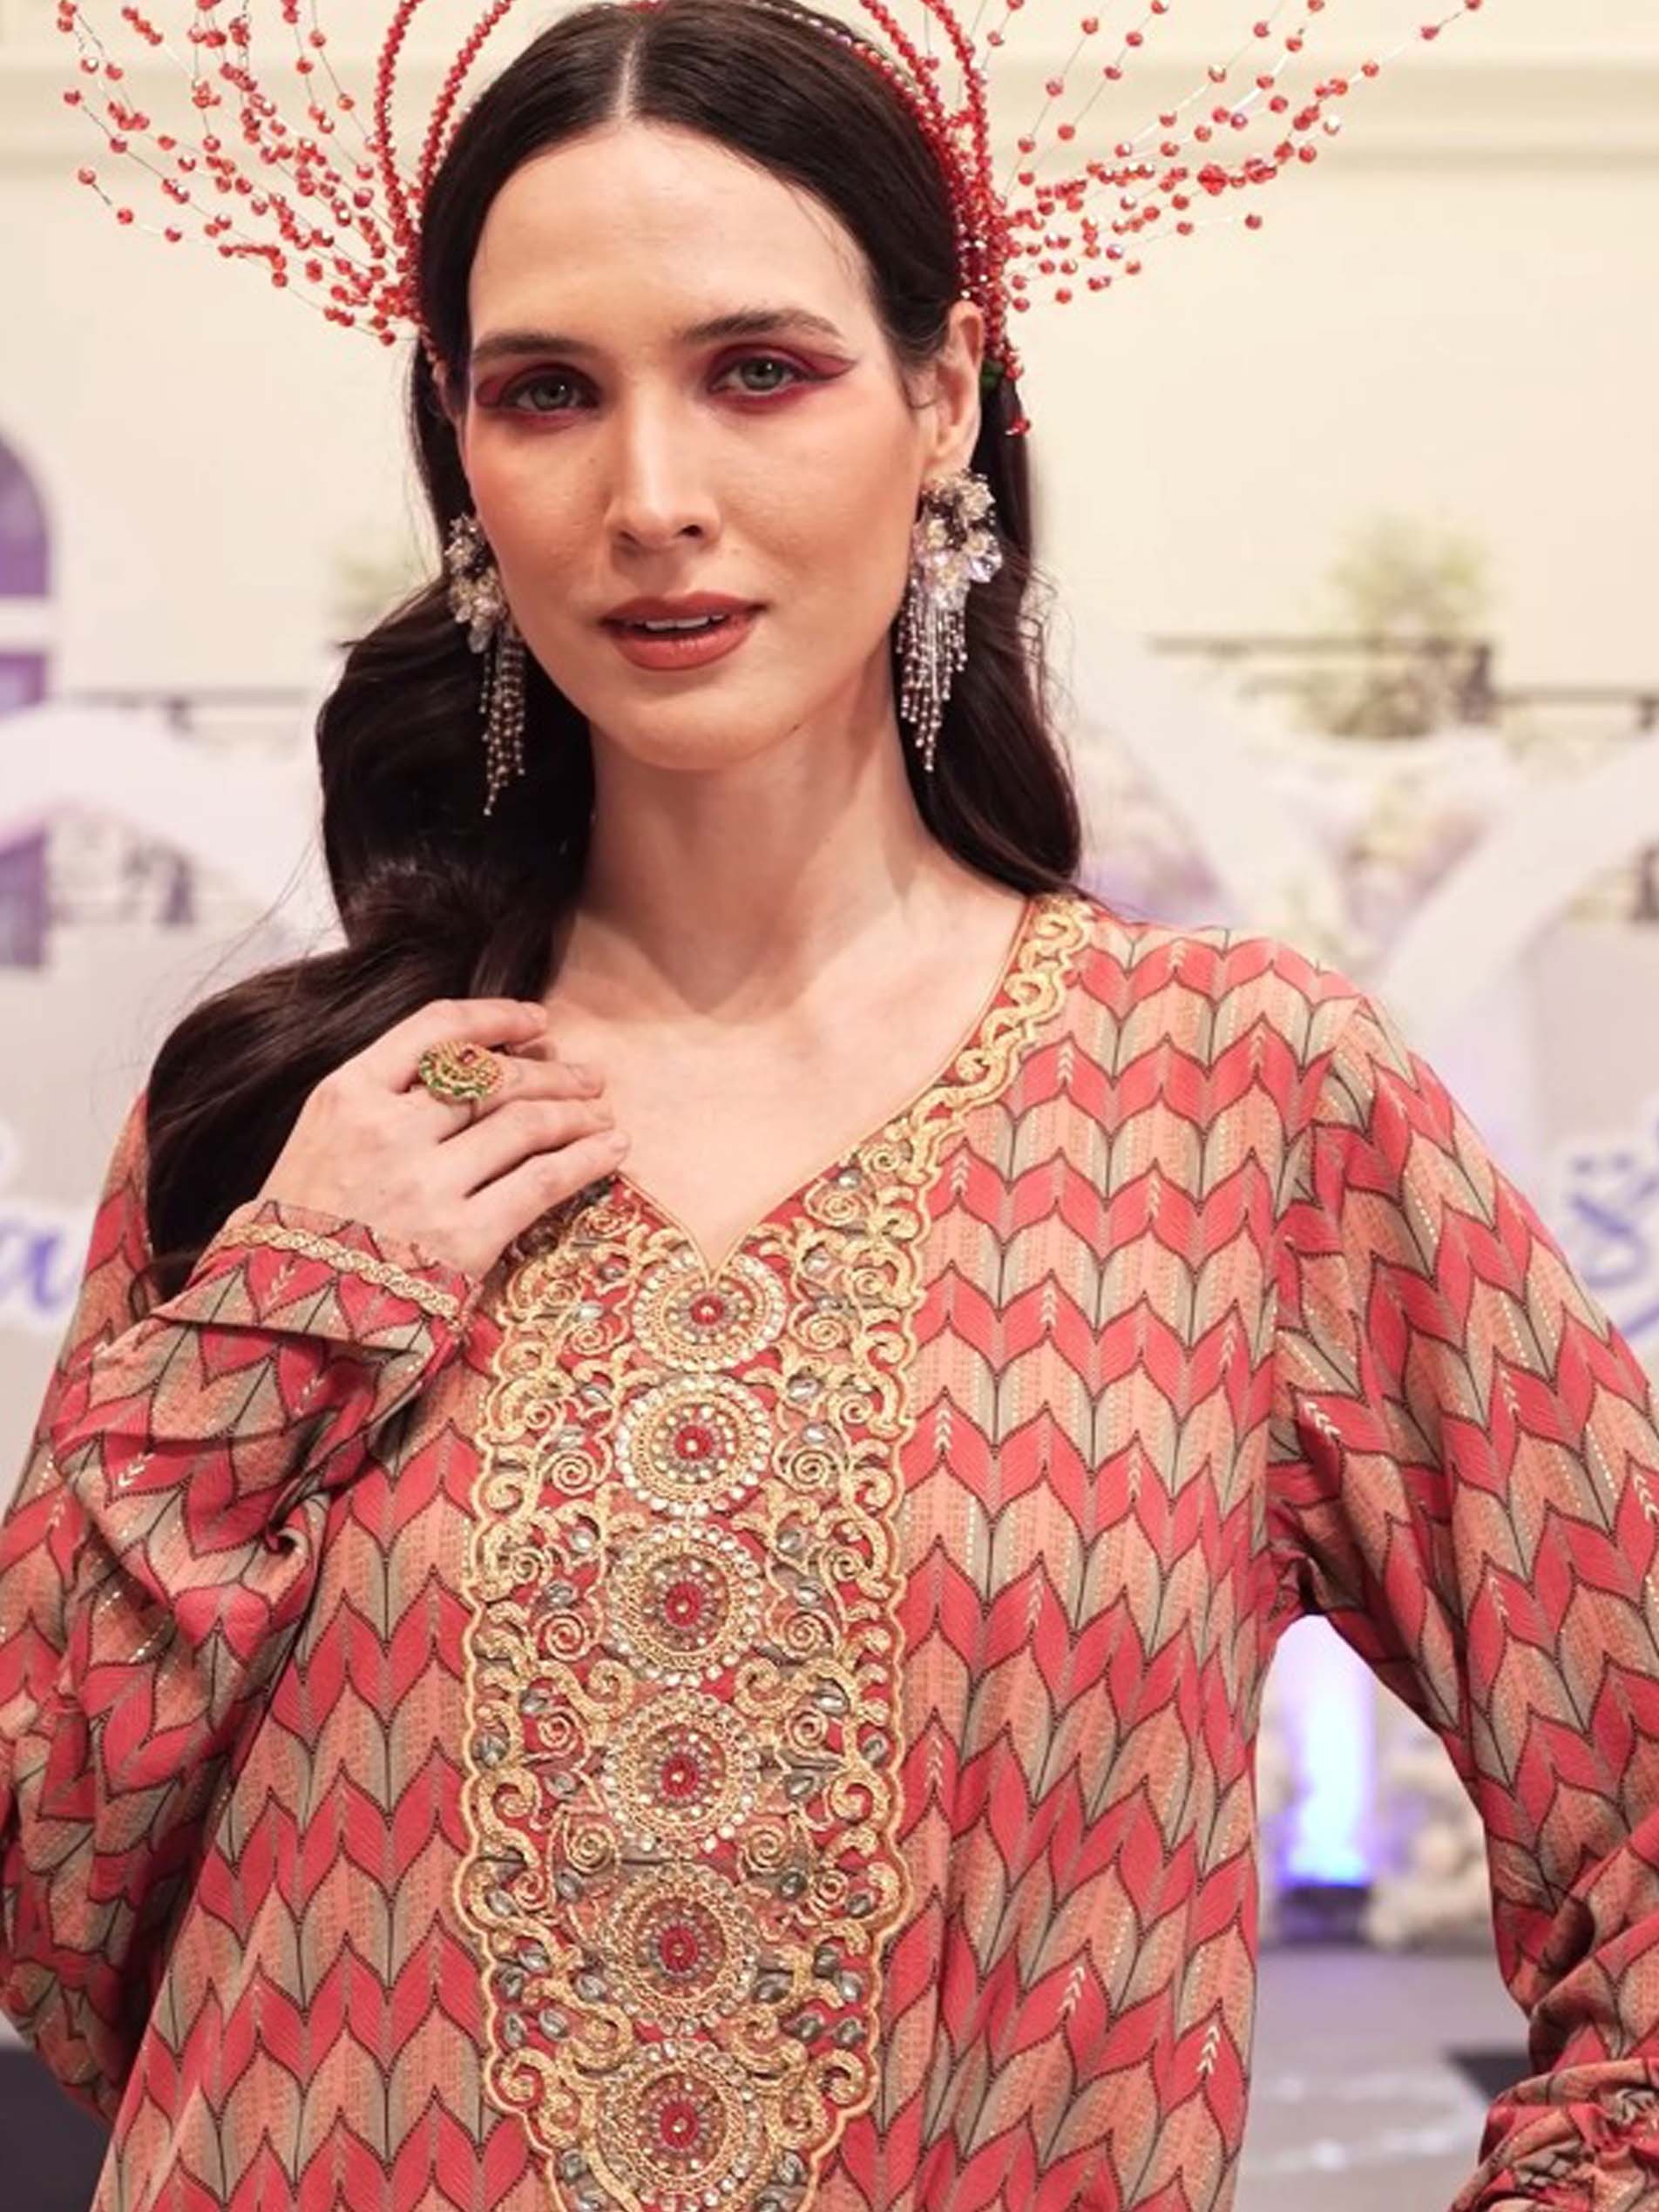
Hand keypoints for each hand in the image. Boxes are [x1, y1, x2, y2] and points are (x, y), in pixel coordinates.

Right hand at [251, 997, 627, 1280]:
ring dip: (576, 1113)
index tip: (537, 1021)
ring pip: (525, 1124)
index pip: (437, 1029)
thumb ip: (382, 1101)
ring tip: (602, 1113)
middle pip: (493, 1077)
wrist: (282, 1321)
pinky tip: (612, 1150)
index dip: (497, 1017)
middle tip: (587, 1077)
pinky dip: (586, 1159)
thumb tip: (472, 1068)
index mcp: (348, 1094)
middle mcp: (389, 1129)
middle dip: (551, 1072)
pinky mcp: (463, 1237)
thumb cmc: (302, 1232)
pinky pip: (542, 1182)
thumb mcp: (319, 1141)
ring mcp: (427, 1183)